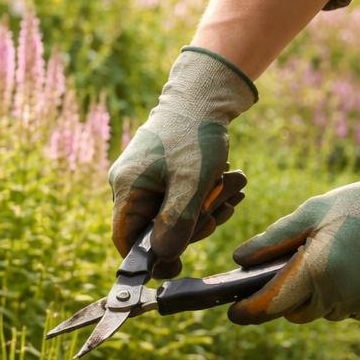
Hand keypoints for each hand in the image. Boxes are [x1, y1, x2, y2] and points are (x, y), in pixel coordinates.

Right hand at [109, 47, 256, 277]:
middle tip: (221, 213)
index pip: (126, 241)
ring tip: (233, 191)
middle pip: (153, 230)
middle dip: (190, 227)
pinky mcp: (161, 173)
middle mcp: (129, 185)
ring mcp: (145, 179)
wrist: (205, 93)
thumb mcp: (192, 182)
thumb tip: (164, 258)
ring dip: (204, 211)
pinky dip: (204, 198)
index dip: (150, 259)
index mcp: (127, 188)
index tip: (178, 266)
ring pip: (171, 215)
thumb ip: (177, 222)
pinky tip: (228, 188)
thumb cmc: (196, 134)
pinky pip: (180, 199)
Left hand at [228, 144, 359, 323]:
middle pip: (297, 312)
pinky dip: (346, 295)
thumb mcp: (313, 213)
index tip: (233, 312)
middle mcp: (340, 294)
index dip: (249, 310)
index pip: (272, 303)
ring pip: (325, 312)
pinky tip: (356, 267)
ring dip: (320, 295)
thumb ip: (274, 239)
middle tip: (296, 266)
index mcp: (318, 270)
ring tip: (333, 258)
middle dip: (289, 296)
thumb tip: (239, 260)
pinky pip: (351, 309)